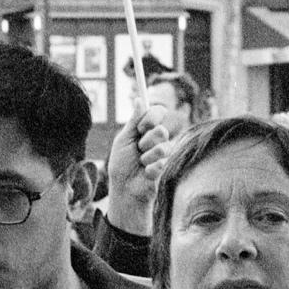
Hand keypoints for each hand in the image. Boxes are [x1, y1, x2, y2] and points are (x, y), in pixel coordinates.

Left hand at [102, 107, 171, 236]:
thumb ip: (133, 121)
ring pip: (162, 147)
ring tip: (141, 164)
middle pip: (161, 130)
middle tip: (138, 149)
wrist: (124, 189)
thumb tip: (139, 99)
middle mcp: (157, 139)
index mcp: (146, 129)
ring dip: (146, 157)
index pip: (158, 112)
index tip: (141, 127)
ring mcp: (164, 153)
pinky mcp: (167, 167)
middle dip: (146, 141)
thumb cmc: (121, 165)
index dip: (152, 117)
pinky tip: (145, 174)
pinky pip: (161, 163)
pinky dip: (148, 169)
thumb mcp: (123, 140)